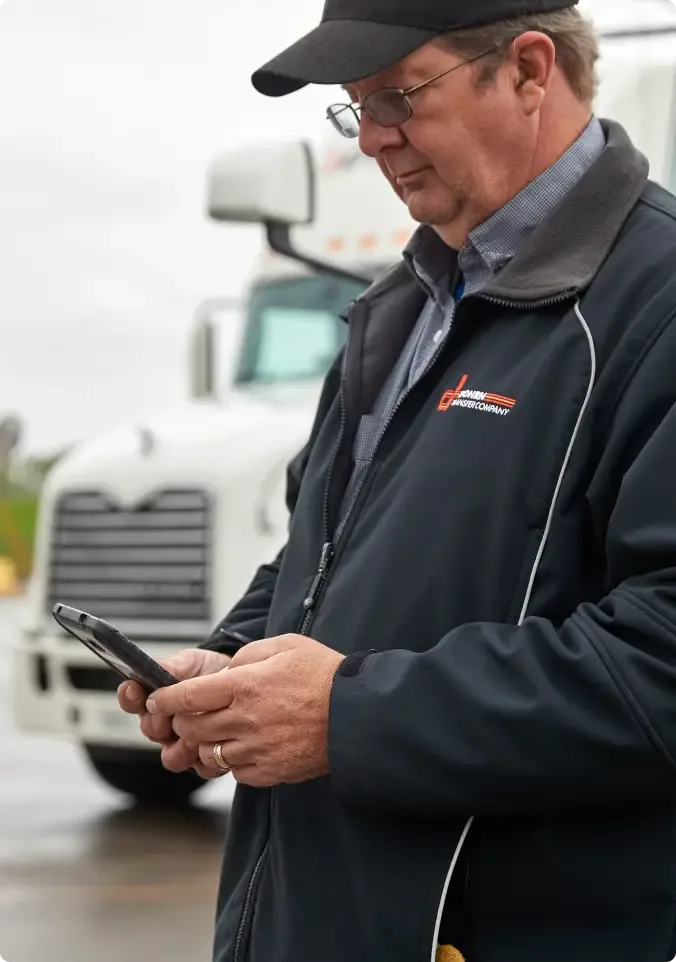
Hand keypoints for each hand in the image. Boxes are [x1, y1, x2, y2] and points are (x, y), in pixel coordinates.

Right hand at [117, 648, 230, 778]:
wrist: (242, 685)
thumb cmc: (211, 674)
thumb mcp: (190, 664)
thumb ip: (169, 668)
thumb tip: (149, 669)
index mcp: (156, 702)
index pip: (132, 701)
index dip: (130, 697)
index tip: (134, 689)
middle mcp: (165, 726)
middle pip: (150, 731)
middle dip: (161, 722)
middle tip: (175, 713)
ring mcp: (184, 746)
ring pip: (172, 758)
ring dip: (184, 746)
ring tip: (197, 733)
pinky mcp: (206, 760)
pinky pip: (200, 768)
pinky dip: (208, 757)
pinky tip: (218, 743)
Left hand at [147, 634, 344, 787]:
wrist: (356, 714)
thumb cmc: (324, 675)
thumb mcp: (284, 645)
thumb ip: (248, 655)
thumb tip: (227, 669)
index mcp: (245, 685)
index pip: (187, 696)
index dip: (164, 699)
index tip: (156, 699)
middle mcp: (245, 719)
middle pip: (191, 727)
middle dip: (182, 720)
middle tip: (188, 714)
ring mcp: (256, 749)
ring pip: (209, 753)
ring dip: (206, 742)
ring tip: (220, 730)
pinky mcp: (270, 770)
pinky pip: (236, 772)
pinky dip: (233, 761)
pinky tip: (246, 746)